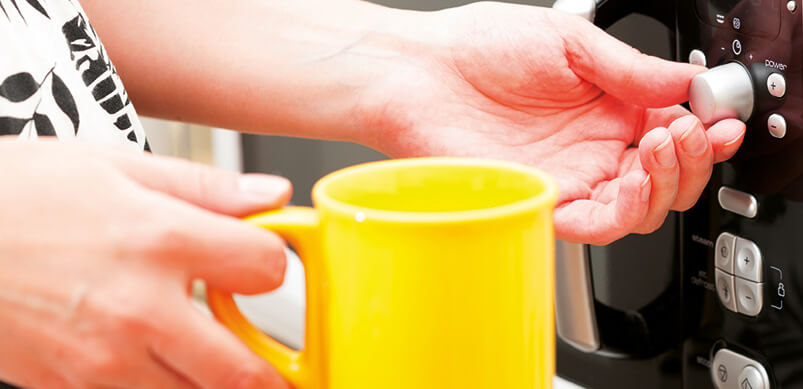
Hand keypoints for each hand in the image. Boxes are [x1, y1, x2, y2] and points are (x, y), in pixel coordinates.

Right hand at [0, 140, 290, 388]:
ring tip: (206, 351)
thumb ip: (206, 187)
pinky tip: (151, 354)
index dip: (275, 265)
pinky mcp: (72, 386)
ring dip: (214, 381)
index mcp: (161, 240)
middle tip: (269, 357)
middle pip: (244, 371)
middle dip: (268, 369)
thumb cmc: (17, 194)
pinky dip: (162, 386)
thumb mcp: (116, 167)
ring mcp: (103, 360)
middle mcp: (139, 309)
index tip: (263, 262)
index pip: (266, 270)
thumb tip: (270, 194)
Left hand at [361, 3, 745, 243]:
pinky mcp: (540, 199)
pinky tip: (631, 179)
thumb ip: (628, 69)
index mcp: (605, 107)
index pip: (673, 130)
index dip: (705, 130)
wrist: (417, 74)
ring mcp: (567, 176)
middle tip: (692, 132)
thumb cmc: (477, 50)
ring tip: (664, 146)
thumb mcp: (568, 43)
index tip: (720, 119)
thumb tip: (683, 86)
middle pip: (665, 176)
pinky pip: (594, 223)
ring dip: (666, 184)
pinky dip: (625, 210)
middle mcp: (590, 147)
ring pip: (639, 207)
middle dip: (693, 160)